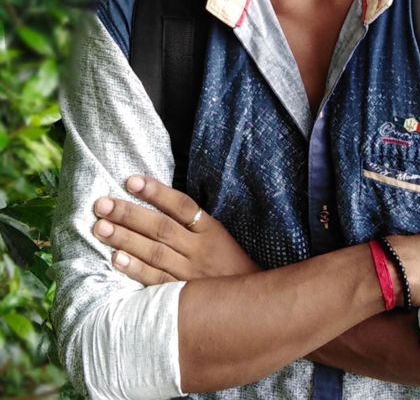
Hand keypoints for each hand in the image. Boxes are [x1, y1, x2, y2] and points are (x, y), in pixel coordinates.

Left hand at [93, 175, 259, 285]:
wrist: (252, 306)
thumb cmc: (231, 266)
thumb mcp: (220, 238)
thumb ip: (194, 223)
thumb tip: (158, 202)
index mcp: (211, 231)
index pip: (181, 205)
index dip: (157, 192)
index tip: (131, 181)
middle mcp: (200, 250)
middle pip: (161, 227)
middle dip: (128, 214)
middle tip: (102, 204)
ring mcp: (190, 274)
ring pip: (154, 252)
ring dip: (125, 239)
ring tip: (100, 227)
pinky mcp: (182, 296)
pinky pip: (156, 281)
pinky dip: (136, 269)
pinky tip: (117, 259)